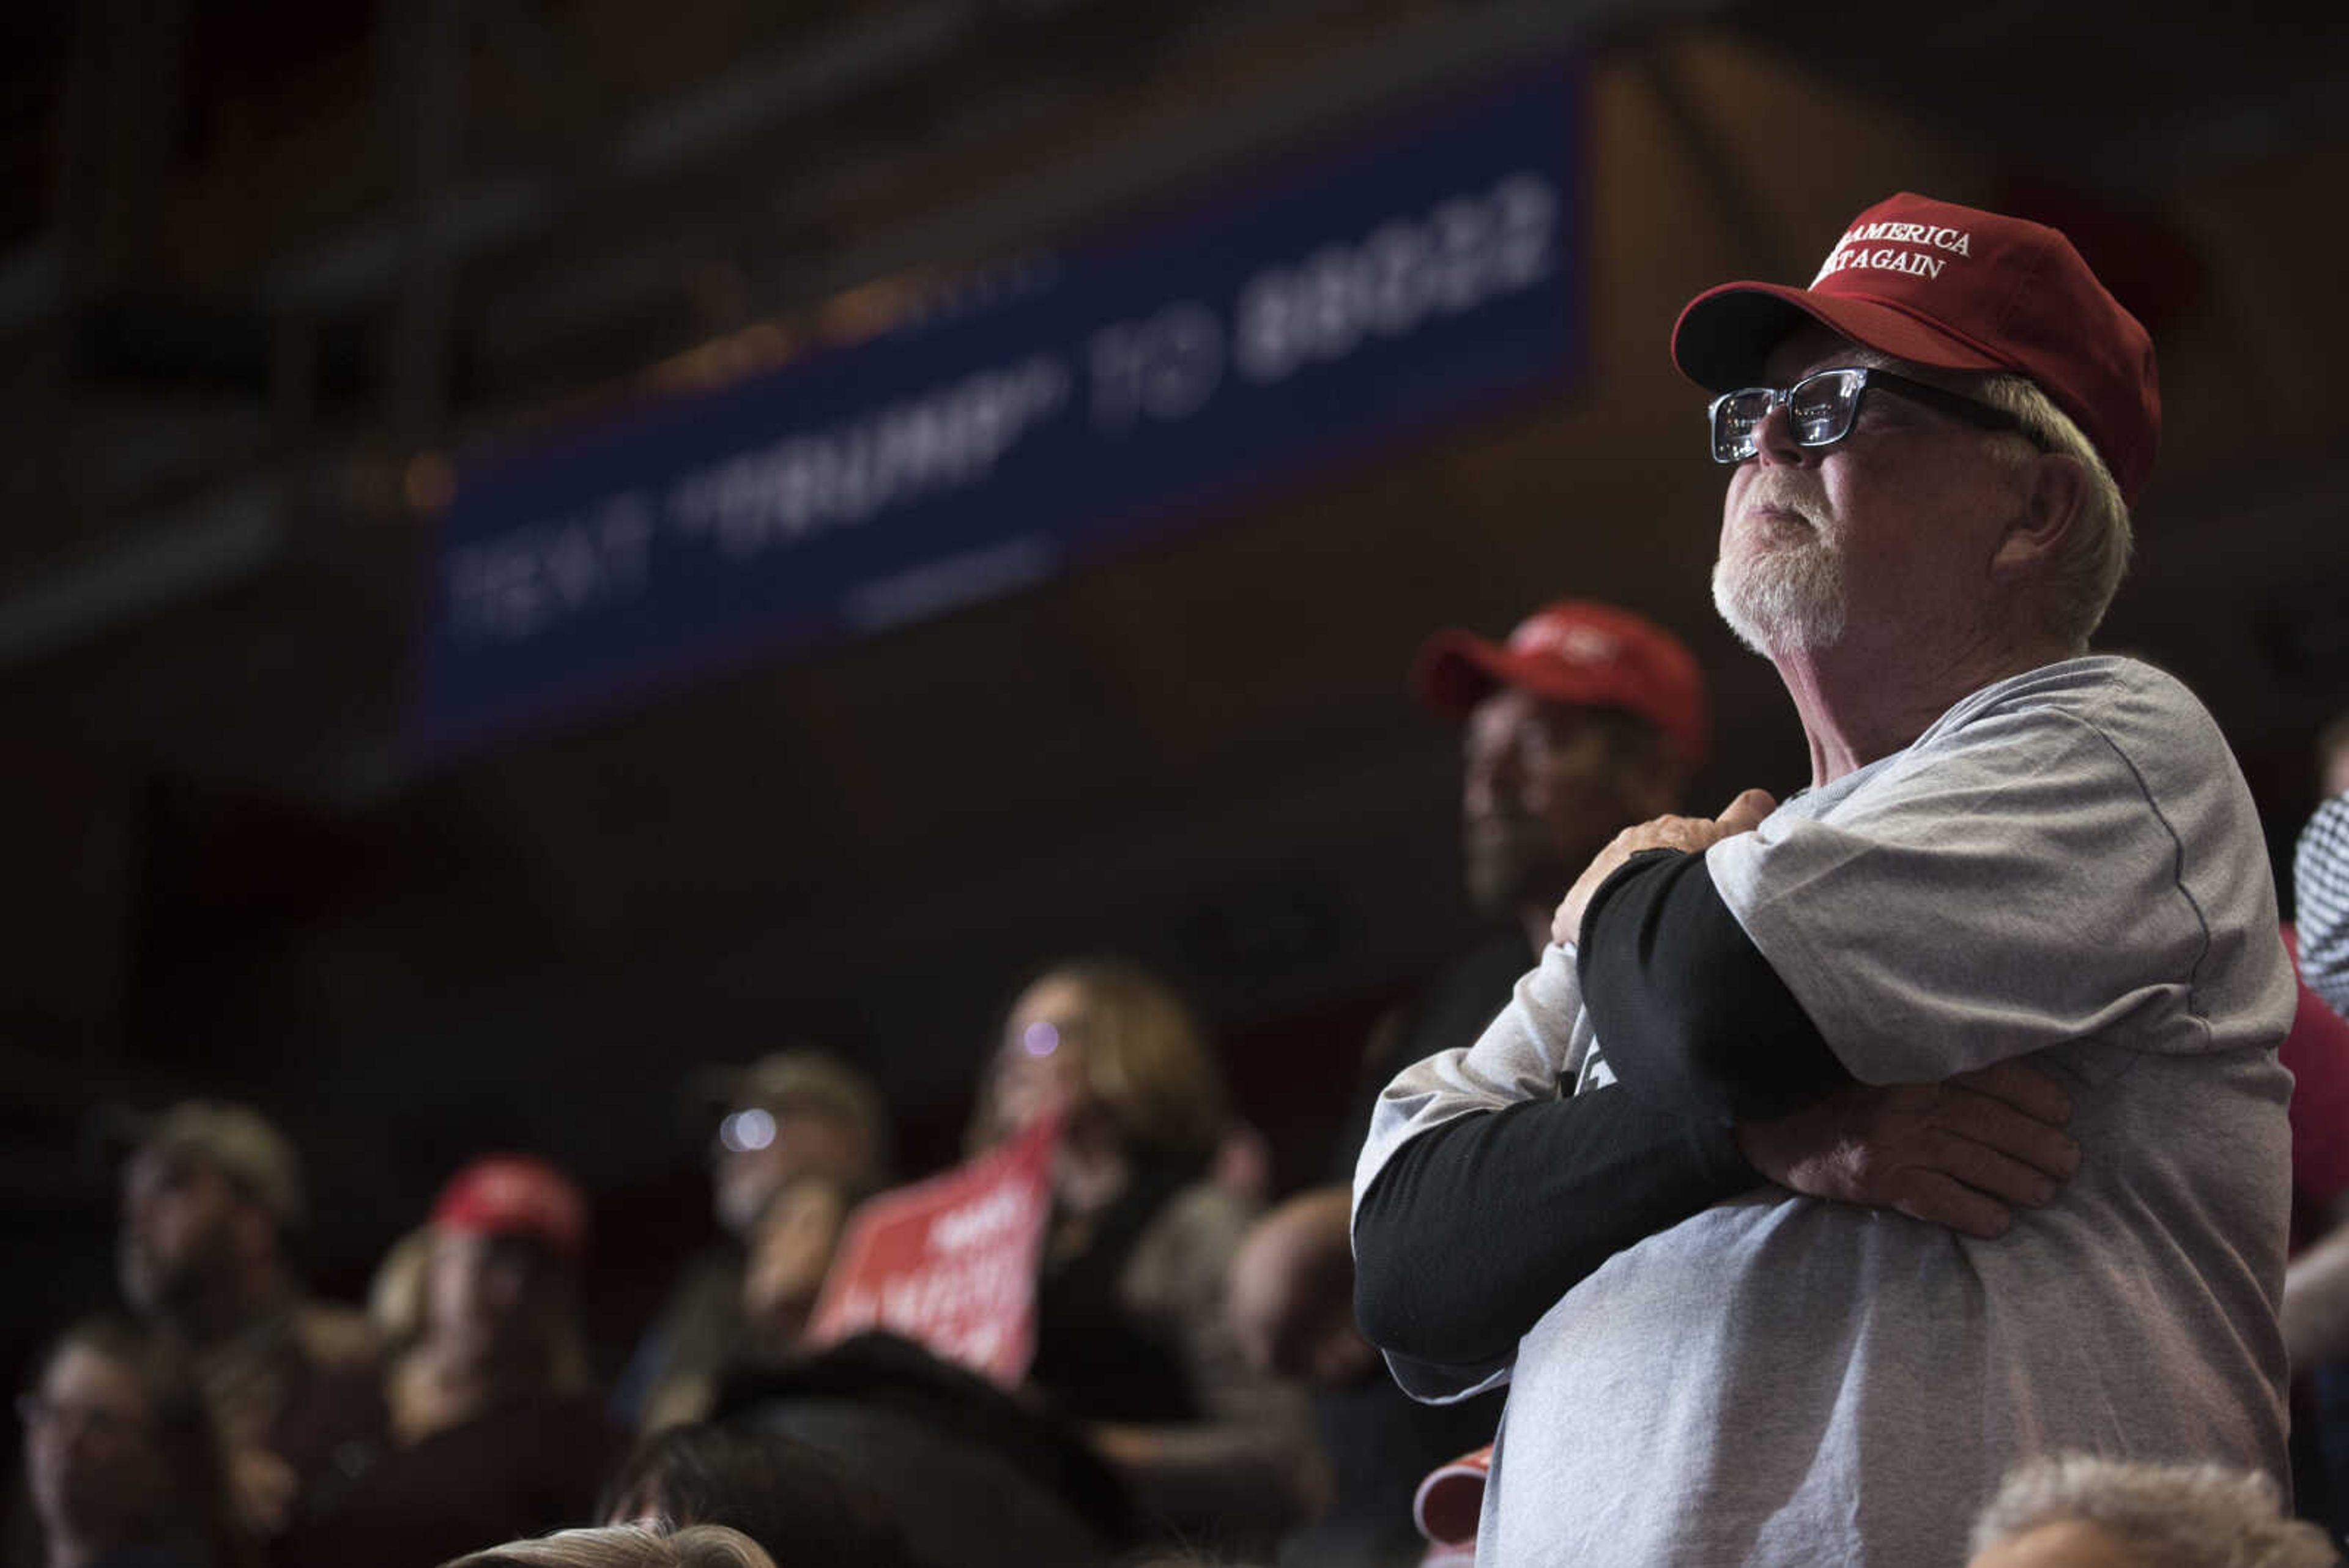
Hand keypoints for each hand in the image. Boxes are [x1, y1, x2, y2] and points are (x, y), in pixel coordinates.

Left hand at [1551, 789, 1776, 946]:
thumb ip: (1744, 817)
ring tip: (1637, 939)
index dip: (1681, 864)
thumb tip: (1762, 796)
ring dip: (1619, 913)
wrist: (1646, 899)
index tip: (1689, 885)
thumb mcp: (1729, 839)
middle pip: (1637, 869)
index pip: (1670, 844)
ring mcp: (1594, 878)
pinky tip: (1595, 953)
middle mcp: (1621, 848)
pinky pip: (1573, 925)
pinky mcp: (1571, 912)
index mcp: (1657, 832)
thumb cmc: (1693, 870)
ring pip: (1607, 895)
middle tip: (1668, 917)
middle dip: (1650, 889)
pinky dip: (1582, 936)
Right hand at [1733, 1059, 2080, 1238]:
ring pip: (1979, 1164)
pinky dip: (1976, 1213)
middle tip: (2068, 1164)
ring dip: (2021, 1183)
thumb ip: (1932, 1064)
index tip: (2062, 1114)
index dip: (2038, 1096)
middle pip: (1996, 1123)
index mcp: (1916, 1059)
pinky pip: (1942, 1200)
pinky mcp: (1878, 1178)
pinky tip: (1997, 1222)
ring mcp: (1896, 1138)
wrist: (1767, 1120)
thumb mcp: (1883, 1060)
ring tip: (2043, 1194)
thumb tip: (2000, 1084)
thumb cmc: (1832, 1089)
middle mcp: (1911, 1095)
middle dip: (2042, 1147)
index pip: (1996, 1075)